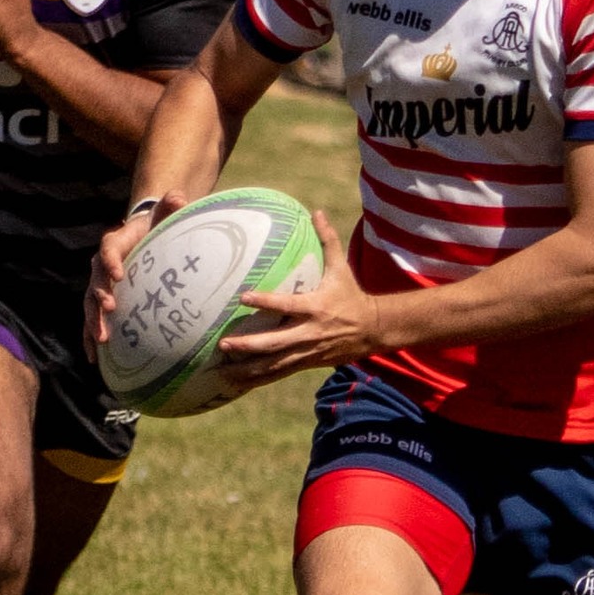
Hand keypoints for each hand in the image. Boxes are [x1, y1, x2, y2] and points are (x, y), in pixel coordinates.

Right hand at [83, 191, 186, 360]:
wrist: (145, 236)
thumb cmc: (156, 226)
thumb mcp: (164, 213)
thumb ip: (170, 206)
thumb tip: (178, 196)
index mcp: (115, 242)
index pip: (109, 250)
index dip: (111, 261)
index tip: (119, 275)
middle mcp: (102, 264)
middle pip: (95, 281)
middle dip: (99, 297)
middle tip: (110, 310)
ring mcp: (100, 284)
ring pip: (90, 304)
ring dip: (93, 322)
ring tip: (101, 341)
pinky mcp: (103, 300)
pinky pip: (93, 319)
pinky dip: (90, 337)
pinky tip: (93, 357)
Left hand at [216, 212, 378, 389]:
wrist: (372, 330)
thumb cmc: (351, 295)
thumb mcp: (341, 268)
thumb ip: (327, 240)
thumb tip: (315, 212)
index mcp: (316, 307)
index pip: (286, 304)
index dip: (265, 301)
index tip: (243, 297)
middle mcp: (309, 332)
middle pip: (275, 343)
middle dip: (248, 345)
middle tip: (223, 343)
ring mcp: (307, 351)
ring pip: (274, 364)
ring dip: (248, 369)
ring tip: (222, 371)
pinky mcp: (305, 363)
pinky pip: (278, 373)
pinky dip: (258, 378)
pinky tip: (238, 382)